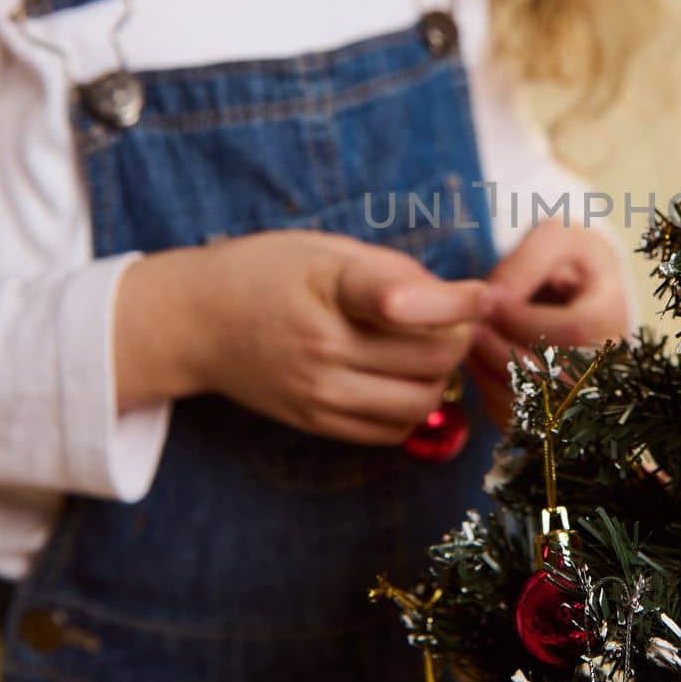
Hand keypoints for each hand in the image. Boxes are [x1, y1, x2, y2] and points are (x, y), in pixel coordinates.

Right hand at [114, 231, 490, 445]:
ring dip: (439, 377)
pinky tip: (401, 378)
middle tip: (454, 320)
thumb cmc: (267, 273)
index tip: (485, 295)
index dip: (458, 300)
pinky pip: (392, 431)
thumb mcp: (328, 250)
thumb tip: (459, 302)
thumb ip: (395, 272)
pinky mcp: (315, 422)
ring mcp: (318, 392)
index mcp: (327, 288)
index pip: (403, 301)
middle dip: (459, 337)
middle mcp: (322, 346)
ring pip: (420, 402)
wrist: (195, 322)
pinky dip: (412, 407)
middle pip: (431, 358)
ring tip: (427, 350)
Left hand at [467, 224, 629, 425]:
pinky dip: (491, 394)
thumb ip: (527, 261)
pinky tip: (478, 363)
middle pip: (558, 376)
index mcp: (613, 314)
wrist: (578, 291)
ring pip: (537, 406)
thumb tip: (495, 299)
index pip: (575, 330)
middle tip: (472, 329)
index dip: (524, 318)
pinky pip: (522, 420)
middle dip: (504, 352)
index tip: (488, 300)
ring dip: (493, 376)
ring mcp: (587, 393)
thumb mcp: (556, 240)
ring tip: (470, 343)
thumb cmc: (566, 260)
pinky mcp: (559, 412)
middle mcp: (609, 363)